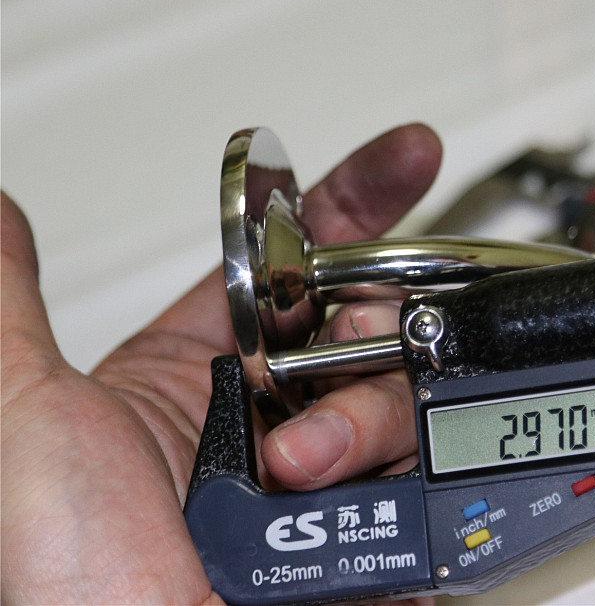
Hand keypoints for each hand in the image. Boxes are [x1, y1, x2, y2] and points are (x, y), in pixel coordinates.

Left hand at [1, 124, 441, 603]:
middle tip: (342, 348)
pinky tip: (376, 497)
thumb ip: (13, 305)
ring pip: (400, 400)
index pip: (290, 265)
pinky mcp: (368, 538)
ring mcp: (323, 480)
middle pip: (364, 325)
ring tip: (303, 471)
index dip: (351, 205)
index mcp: (198, 376)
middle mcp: (268, 420)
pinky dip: (417, 484)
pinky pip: (426, 482)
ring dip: (364, 422)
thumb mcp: (22, 419)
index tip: (408, 159)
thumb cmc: (59, 580)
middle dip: (373, 325)